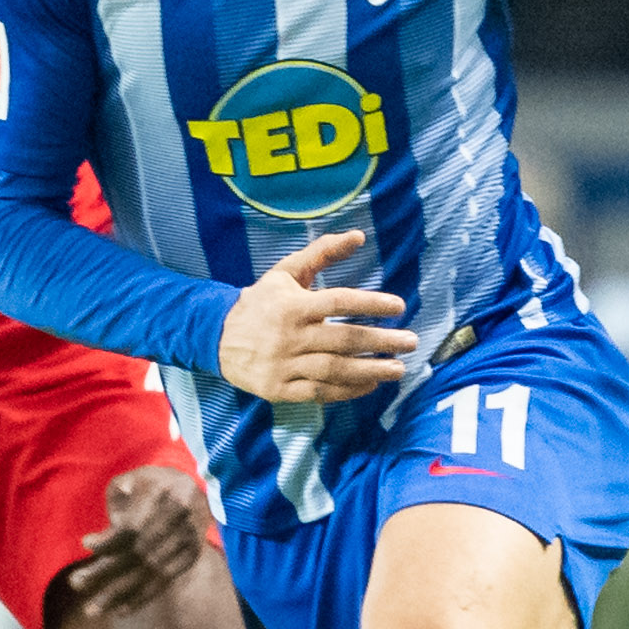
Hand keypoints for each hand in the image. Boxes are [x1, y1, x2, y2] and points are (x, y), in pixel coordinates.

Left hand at [63, 464, 211, 618]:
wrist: (191, 488)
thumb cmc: (149, 484)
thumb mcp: (132, 479)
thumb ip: (119, 497)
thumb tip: (112, 529)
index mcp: (164, 492)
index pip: (134, 525)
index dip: (109, 539)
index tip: (86, 545)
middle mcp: (180, 517)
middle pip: (138, 553)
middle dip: (105, 571)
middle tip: (75, 583)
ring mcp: (189, 539)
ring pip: (149, 572)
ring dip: (119, 593)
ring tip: (91, 610)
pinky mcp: (192, 555)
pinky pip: (164, 581)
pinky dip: (141, 597)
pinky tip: (119, 610)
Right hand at [216, 229, 414, 403]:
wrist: (217, 336)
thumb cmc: (260, 302)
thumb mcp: (286, 272)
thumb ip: (322, 253)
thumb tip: (359, 236)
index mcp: (292, 305)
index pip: (340, 302)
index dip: (372, 304)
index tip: (399, 307)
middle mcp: (290, 336)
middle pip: (344, 340)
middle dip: (382, 342)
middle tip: (411, 342)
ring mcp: (284, 365)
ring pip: (335, 370)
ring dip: (371, 370)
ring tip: (398, 368)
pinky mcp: (280, 389)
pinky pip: (320, 392)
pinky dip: (348, 390)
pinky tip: (370, 385)